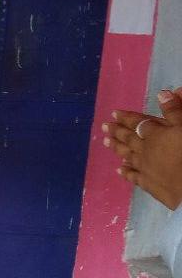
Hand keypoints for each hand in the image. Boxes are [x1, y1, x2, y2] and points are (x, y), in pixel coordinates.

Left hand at [102, 89, 181, 208]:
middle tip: (104, 126)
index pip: (138, 123)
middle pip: (128, 139)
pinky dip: (125, 171)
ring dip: (116, 148)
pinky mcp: (148, 184)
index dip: (126, 117)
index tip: (113, 113)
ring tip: (105, 142)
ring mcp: (145, 168)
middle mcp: (145, 150)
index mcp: (155, 135)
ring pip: (127, 155)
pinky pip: (133, 176)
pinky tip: (119, 169)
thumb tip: (162, 93)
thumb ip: (175, 110)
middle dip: (116, 131)